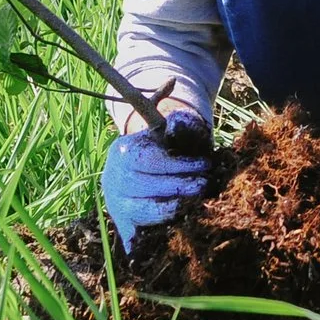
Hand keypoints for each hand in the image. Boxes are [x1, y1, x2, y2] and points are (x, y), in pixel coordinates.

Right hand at [100, 111, 210, 247]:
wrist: (123, 173)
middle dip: (180, 186)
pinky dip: (149, 239)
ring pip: (144, 211)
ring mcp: (116, 203)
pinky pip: (135, 235)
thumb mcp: (152, 127)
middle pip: (149, 186)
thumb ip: (159, 105)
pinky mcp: (121, 225)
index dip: (180, 165)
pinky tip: (172, 233)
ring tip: (194, 205)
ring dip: (171, 209)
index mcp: (123, 153)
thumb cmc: (147, 149)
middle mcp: (114, 178)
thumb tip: (172, 80)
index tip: (204, 166)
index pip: (152, 161)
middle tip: (205, 185)